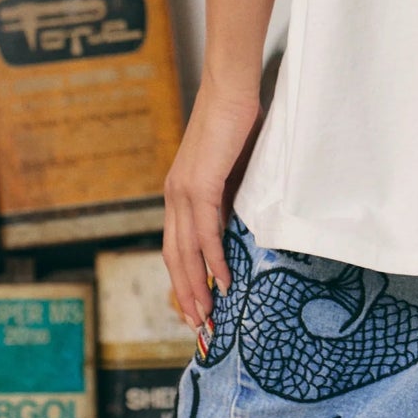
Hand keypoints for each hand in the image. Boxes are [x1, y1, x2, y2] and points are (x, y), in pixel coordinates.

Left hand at [163, 78, 262, 330]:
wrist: (230, 87)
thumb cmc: (236, 118)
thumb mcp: (232, 165)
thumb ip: (231, 192)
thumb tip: (242, 218)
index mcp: (179, 192)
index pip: (176, 247)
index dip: (184, 280)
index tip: (196, 308)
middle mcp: (174, 195)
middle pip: (174, 258)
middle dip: (186, 297)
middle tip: (201, 329)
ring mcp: (183, 191)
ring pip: (185, 253)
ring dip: (195, 289)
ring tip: (209, 317)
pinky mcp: (199, 185)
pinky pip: (205, 234)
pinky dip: (212, 261)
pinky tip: (222, 282)